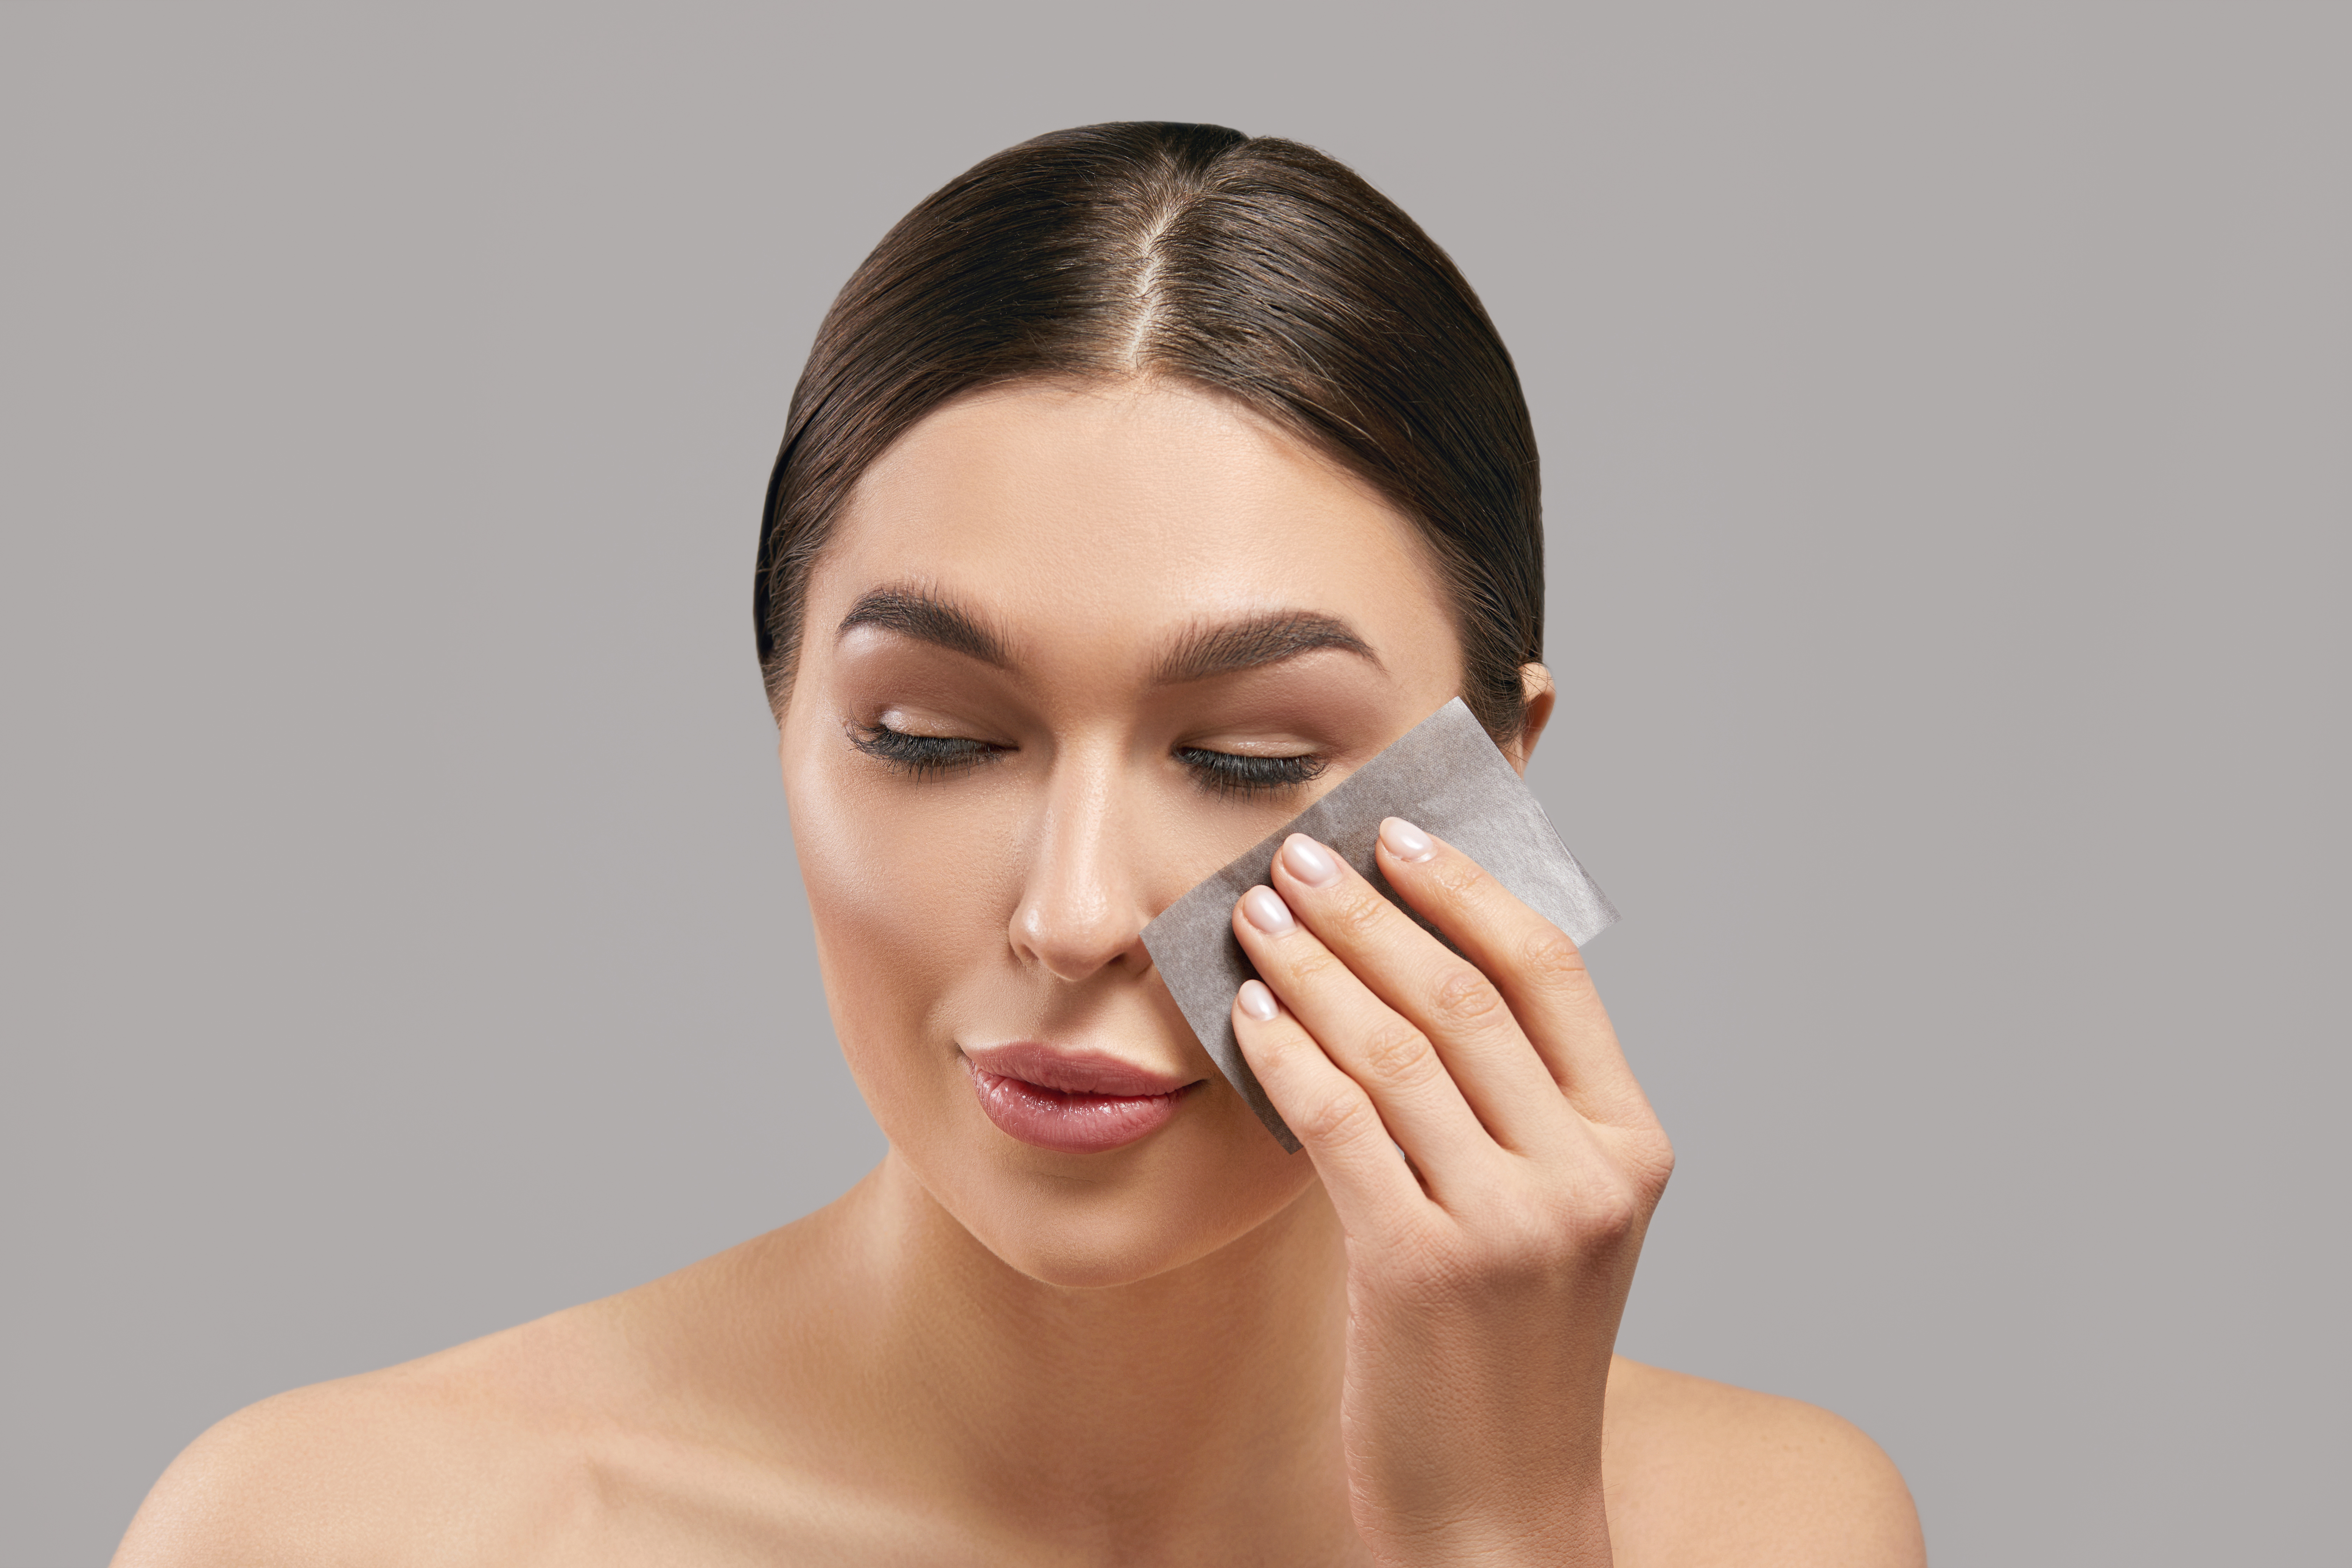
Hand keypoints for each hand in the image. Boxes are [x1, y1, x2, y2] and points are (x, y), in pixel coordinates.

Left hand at [1229, 819, 1672, 1567]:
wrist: (1499, 1513)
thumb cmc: (1507, 1352)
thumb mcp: (1545, 1217)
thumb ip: (1510, 1103)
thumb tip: (1411, 966)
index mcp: (1629, 1147)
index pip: (1550, 974)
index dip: (1467, 889)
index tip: (1397, 836)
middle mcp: (1583, 1178)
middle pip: (1463, 995)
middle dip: (1370, 913)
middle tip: (1299, 859)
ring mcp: (1510, 1225)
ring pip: (1396, 1049)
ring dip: (1317, 969)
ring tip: (1259, 919)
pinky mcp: (1421, 1270)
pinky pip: (1341, 1125)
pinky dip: (1289, 1056)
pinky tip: (1251, 1016)